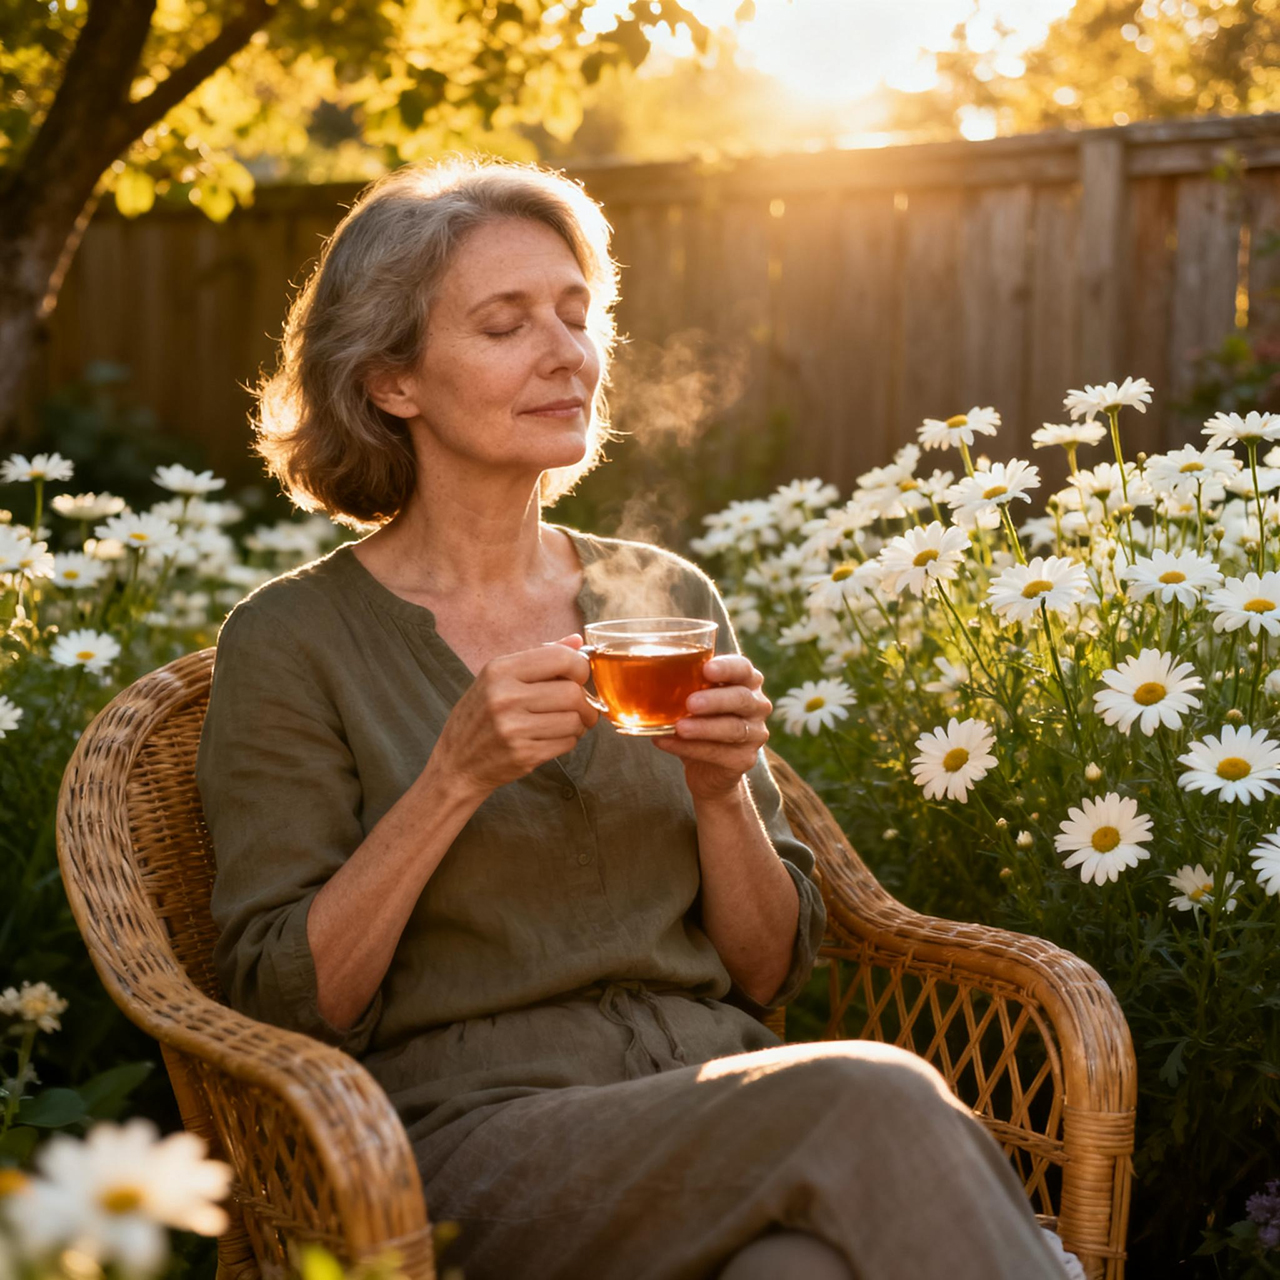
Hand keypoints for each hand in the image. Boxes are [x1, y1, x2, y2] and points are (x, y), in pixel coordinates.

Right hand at [434, 634, 598, 801]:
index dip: (581, 667)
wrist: (457, 762)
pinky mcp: (523, 755)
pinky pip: (567, 743)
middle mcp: (504, 697)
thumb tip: (577, 641)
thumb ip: (539, 657)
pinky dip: (569, 740)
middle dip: (586, 701)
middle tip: (582, 707)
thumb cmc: (480, 716)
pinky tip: (554, 737)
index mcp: (499, 670)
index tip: (580, 677)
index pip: (560, 658)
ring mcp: (513, 728)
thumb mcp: (498, 678)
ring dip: (580, 723)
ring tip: (569, 723)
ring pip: (574, 720)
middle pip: (572, 692)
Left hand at [654, 654, 770, 802]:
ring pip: (733, 728)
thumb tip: (645, 673)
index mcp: (746, 681)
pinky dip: (689, 748)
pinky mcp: (745, 759)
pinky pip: (718, 753)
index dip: (727, 668)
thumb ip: (682, 684)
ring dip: (703, 727)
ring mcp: (755, 734)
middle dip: (715, 700)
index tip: (706, 668)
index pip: (743, 668)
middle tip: (690, 703)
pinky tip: (665, 741)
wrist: (707, 767)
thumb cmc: (698, 719)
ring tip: (679, 727)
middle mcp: (757, 705)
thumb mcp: (693, 697)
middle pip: (741, 698)